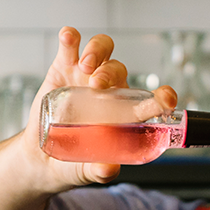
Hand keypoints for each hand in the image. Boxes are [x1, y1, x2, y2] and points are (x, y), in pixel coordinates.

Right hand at [18, 27, 176, 188]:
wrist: (43, 160)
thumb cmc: (75, 162)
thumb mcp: (88, 172)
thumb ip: (100, 170)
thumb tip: (109, 168)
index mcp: (124, 115)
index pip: (148, 101)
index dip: (161, 97)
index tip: (166, 99)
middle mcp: (109, 91)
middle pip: (119, 70)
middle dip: (110, 73)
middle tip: (97, 86)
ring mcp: (86, 77)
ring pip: (102, 50)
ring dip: (97, 52)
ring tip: (85, 65)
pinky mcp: (63, 69)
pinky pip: (70, 46)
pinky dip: (70, 37)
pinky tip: (69, 37)